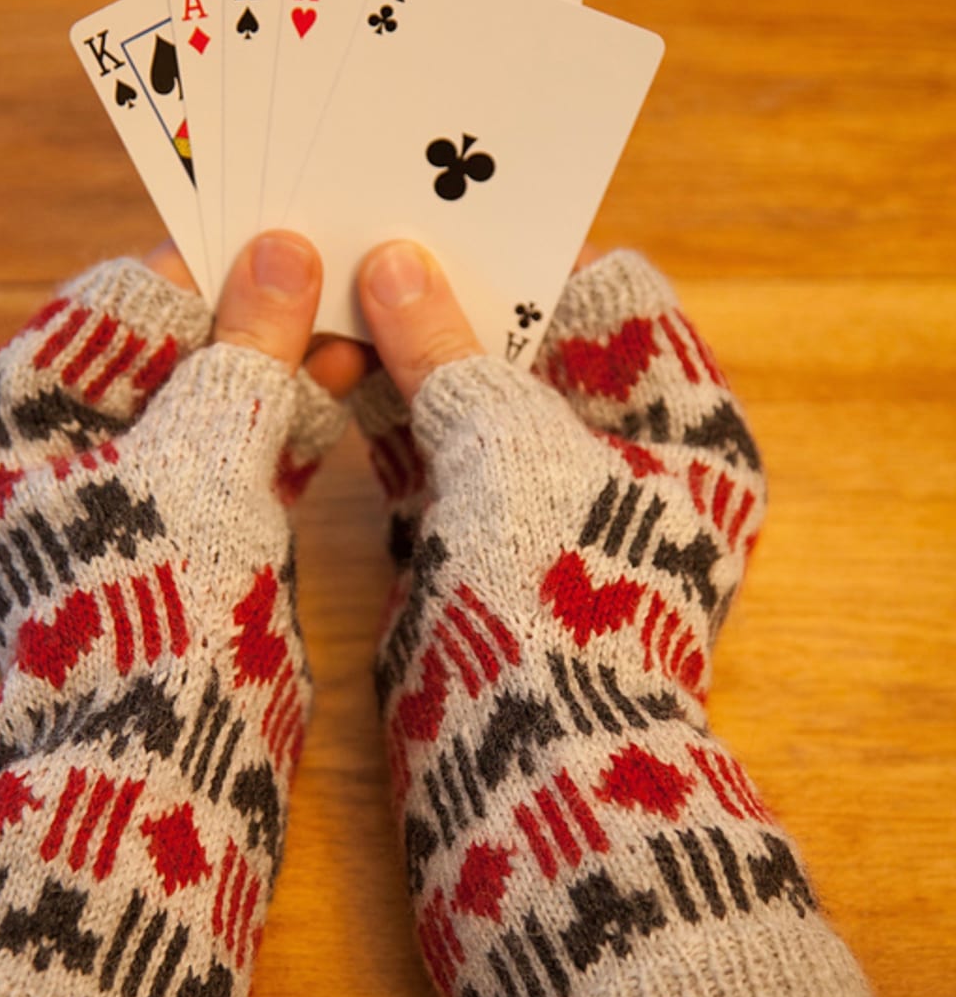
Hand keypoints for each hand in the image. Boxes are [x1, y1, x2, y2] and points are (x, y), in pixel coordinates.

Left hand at [0, 233, 359, 996]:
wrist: (170, 764)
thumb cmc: (162, 599)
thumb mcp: (206, 452)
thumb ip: (247, 346)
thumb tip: (283, 249)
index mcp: (15, 417)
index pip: (113, 304)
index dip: (206, 273)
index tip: (292, 246)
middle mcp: (58, 451)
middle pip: (168, 351)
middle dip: (260, 324)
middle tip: (346, 291)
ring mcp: (125, 497)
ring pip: (210, 402)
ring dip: (283, 373)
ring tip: (362, 341)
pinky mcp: (180, 537)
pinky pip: (233, 457)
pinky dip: (286, 431)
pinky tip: (347, 400)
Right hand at [347, 241, 857, 996]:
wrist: (527, 772)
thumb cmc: (553, 595)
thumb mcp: (506, 447)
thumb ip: (449, 347)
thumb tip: (394, 259)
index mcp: (679, 420)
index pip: (610, 294)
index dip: (524, 257)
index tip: (437, 224)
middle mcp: (619, 455)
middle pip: (525, 346)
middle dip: (438, 306)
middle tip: (352, 252)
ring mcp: (544, 504)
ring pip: (467, 401)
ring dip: (397, 361)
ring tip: (320, 304)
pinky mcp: (481, 544)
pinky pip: (430, 460)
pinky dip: (381, 424)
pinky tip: (318, 378)